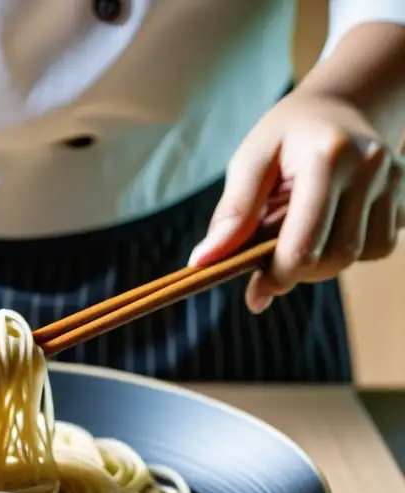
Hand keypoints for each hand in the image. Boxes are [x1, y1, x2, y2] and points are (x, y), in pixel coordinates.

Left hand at [188, 89, 403, 312]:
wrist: (339, 105)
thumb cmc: (285, 135)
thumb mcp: (250, 160)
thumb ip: (232, 212)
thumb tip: (203, 261)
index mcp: (327, 157)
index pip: (305, 242)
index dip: (278, 277)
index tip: (256, 292)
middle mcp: (370, 167)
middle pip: (336, 255)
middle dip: (299, 271)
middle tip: (271, 265)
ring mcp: (393, 180)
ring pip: (360, 254)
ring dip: (324, 262)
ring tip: (299, 236)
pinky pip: (380, 245)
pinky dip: (350, 249)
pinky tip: (330, 226)